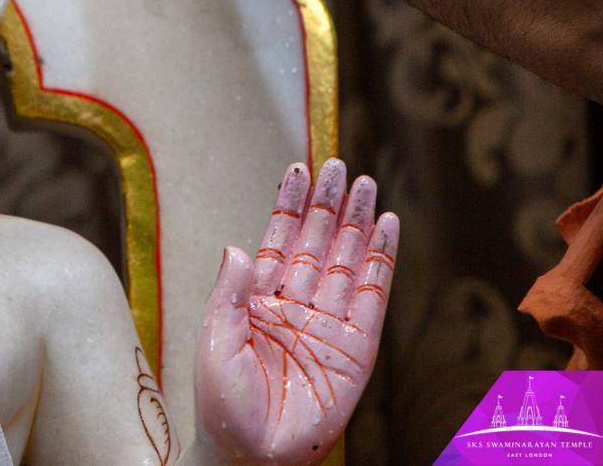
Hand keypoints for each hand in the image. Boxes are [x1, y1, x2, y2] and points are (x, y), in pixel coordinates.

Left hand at [196, 159, 398, 465]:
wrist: (251, 452)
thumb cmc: (223, 402)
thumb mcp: (215, 339)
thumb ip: (229, 292)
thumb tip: (238, 246)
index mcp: (257, 298)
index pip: (278, 240)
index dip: (290, 205)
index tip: (299, 169)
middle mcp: (295, 305)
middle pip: (317, 243)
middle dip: (328, 204)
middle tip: (340, 165)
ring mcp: (328, 324)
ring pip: (347, 262)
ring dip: (358, 224)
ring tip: (367, 185)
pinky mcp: (357, 349)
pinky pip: (374, 298)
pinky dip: (382, 263)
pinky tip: (387, 230)